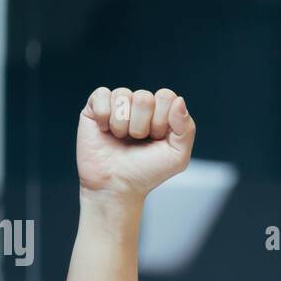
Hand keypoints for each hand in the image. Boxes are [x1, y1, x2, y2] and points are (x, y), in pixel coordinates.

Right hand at [76, 86, 195, 200]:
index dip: (161, 120)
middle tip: (137, 141)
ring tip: (120, 138)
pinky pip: (102, 94)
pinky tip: (105, 131)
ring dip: (122, 124)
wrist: (116, 186)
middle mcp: (140, 106)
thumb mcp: (177, 156)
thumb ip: (186, 129)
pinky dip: (104, 116)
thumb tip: (179, 100)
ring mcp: (118, 105)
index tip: (156, 139)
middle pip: (144, 97)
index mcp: (161, 112)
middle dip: (141, 126)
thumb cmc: (146, 172)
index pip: (166, 96)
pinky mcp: (95, 107)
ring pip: (123, 95)